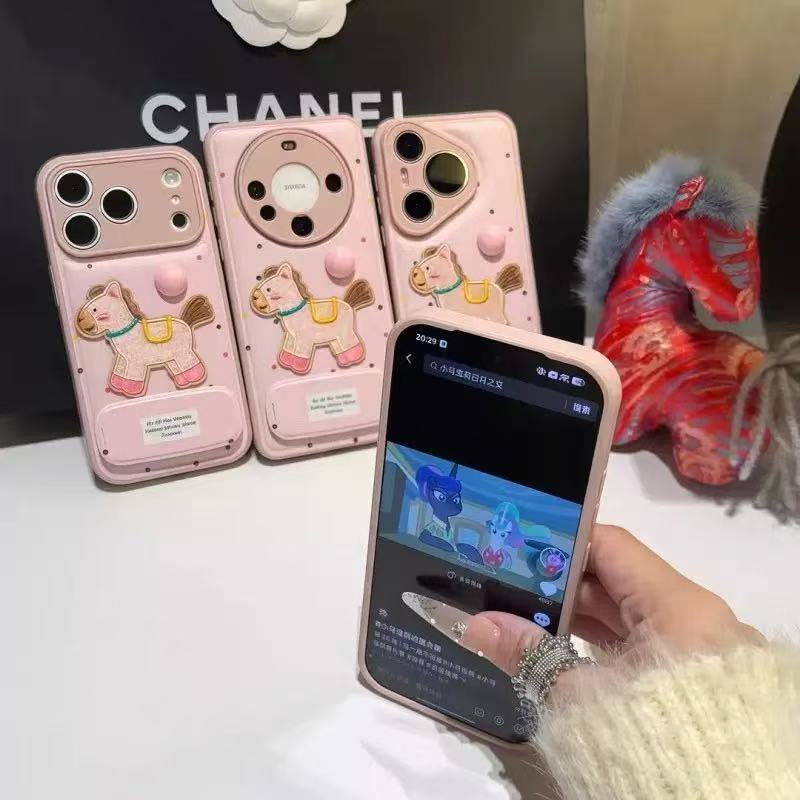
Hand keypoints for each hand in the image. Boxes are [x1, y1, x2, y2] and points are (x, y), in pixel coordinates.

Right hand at [413, 524, 762, 684]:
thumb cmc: (653, 735)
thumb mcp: (584, 696)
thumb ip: (530, 654)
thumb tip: (477, 625)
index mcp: (678, 605)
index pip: (611, 546)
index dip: (560, 541)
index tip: (516, 545)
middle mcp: (693, 617)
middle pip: (617, 579)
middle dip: (559, 581)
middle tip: (507, 579)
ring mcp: (694, 649)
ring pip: (626, 614)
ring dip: (575, 614)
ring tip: (522, 610)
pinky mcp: (692, 679)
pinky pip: (639, 643)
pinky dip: (600, 641)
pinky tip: (559, 646)